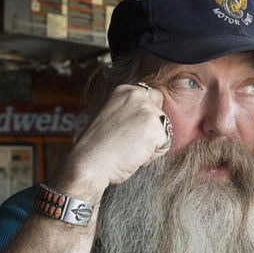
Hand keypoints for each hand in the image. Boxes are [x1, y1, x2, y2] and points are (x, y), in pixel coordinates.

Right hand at [56, 83, 171, 195]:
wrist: (89, 162)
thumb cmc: (95, 147)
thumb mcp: (110, 117)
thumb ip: (128, 112)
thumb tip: (143, 121)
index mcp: (124, 91)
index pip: (150, 98)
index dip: (144, 118)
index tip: (130, 130)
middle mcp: (137, 95)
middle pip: (161, 113)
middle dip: (153, 129)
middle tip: (131, 142)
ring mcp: (148, 111)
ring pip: (163, 130)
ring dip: (151, 144)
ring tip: (129, 149)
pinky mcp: (156, 129)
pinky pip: (164, 145)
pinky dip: (152, 156)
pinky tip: (134, 156)